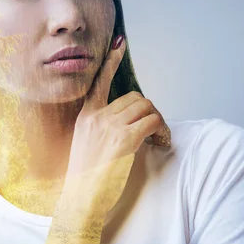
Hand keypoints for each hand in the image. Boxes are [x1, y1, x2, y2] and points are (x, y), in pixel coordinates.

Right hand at [61, 34, 171, 216]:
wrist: (80, 200)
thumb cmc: (86, 179)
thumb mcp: (86, 145)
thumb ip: (102, 128)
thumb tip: (128, 120)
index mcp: (86, 116)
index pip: (99, 81)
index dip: (111, 60)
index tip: (120, 43)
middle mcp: (97, 116)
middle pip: (135, 98)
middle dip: (148, 111)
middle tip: (154, 130)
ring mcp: (110, 127)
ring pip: (147, 108)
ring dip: (158, 121)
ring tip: (159, 138)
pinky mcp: (125, 139)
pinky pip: (153, 122)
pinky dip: (163, 131)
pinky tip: (161, 143)